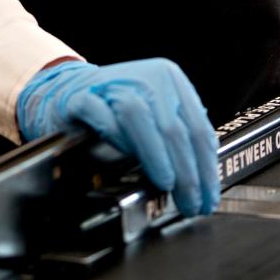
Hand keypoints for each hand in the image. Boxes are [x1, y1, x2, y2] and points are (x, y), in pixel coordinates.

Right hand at [16, 58, 220, 216]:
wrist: (70, 91)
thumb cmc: (118, 110)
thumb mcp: (156, 118)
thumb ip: (178, 141)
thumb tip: (202, 181)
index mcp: (171, 82)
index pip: (198, 127)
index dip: (207, 166)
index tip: (209, 196)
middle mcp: (147, 78)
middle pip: (174, 127)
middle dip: (187, 172)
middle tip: (191, 202)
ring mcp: (114, 85)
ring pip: (141, 118)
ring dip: (156, 155)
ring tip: (165, 183)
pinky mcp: (83, 97)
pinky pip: (101, 115)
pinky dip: (115, 136)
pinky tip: (124, 157)